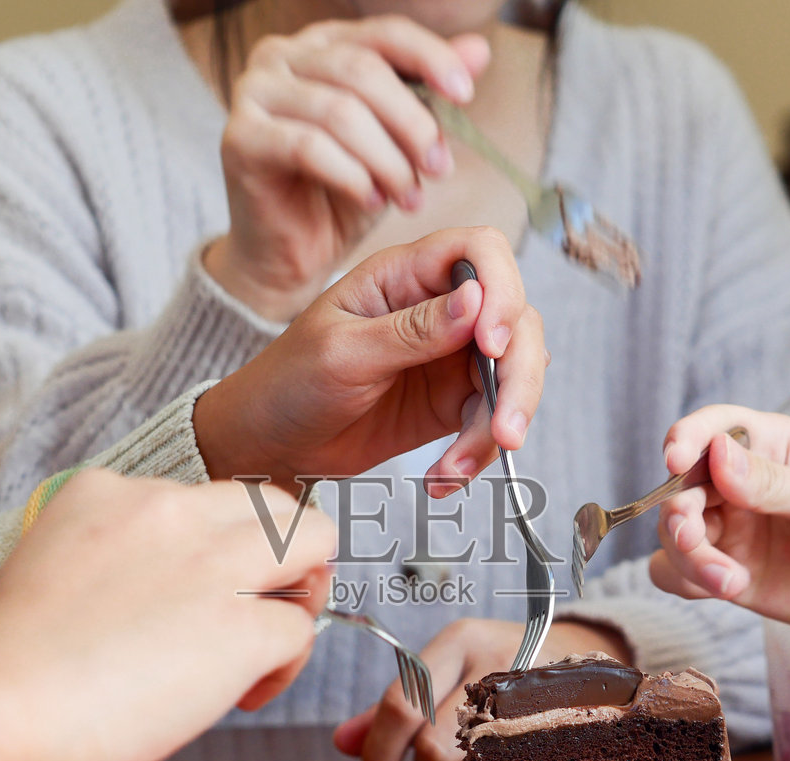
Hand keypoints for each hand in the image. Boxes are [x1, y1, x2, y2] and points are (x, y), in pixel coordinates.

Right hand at [0, 470, 335, 760]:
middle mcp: (170, 510)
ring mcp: (213, 563)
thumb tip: (149, 600)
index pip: (201, 500)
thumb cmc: (11, 665)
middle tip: (261, 607)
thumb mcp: (53, 566)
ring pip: (312, 543)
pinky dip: (285, 665)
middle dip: (281, 554)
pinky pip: (299, 630)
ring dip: (300, 594)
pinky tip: (244, 694)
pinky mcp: (242, 624)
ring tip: (265, 647)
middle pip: (272, 505)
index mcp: (112, 494)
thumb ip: (111, 561)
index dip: (214, 546)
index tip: (197, 590)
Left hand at [194, 226, 546, 497]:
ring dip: (499, 425)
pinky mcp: (452, 403)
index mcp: (405, 274)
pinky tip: (442, 479)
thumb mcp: (342, 352)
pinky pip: (489, 422)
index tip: (492, 343)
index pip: (482, 251)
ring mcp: (450, 357)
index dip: (503, 289)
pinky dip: (476, 454)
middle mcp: (439, 308)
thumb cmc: (289, 382)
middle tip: (503, 431)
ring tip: (454, 470)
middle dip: (519, 377)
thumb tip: (476, 301)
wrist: (269, 443)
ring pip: (513, 374)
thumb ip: (411, 330)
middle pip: (515, 320)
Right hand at [206, 16, 489, 320]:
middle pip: (363, 70)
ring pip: (339, 111)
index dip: (429, 58)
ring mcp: (253, 93)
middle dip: (411, 123)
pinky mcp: (239, 138)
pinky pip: (308, 147)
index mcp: (321, 45)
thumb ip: (429, 94)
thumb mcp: (397, 142)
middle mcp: (281, 56)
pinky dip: (351, 176)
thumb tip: (478, 52)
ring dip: (386, 159)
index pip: (383, 33)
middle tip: (439, 169)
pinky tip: (372, 201)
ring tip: (408, 197)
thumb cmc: (342, 194)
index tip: (465, 96)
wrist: (288, 255)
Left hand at [332, 619, 630, 760]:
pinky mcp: (564, 723)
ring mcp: (535, 695)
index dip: (379, 750)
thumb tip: (342, 744)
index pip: (401, 702)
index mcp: (459, 641)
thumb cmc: (498, 662)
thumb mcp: (447, 668)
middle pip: (434, 739)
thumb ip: (394, 706)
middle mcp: (496, 661)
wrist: (585, 648)